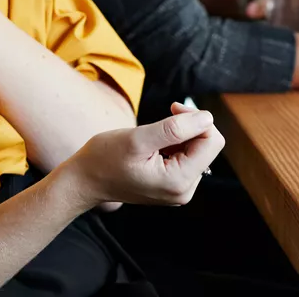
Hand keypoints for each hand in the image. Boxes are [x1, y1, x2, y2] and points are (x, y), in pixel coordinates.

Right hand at [59, 102, 223, 213]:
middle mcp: (184, 190)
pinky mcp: (173, 185)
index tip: (173, 109)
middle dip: (189, 126)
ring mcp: (179, 189)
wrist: (85, 179)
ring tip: (153, 136)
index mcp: (179, 182)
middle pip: (207, 146)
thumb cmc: (105, 158)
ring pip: (197, 149)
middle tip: (165, 115)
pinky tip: (154, 145)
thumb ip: (175, 129)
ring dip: (180, 134)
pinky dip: (174, 144)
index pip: (212, 142)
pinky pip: (186, 157)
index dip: (197, 119)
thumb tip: (207, 118)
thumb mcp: (138, 139)